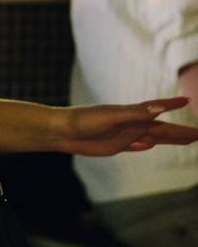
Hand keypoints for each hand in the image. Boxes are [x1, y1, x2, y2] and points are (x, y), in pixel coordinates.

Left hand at [61, 96, 197, 155]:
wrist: (62, 131)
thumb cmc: (84, 120)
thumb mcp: (111, 116)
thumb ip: (136, 113)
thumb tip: (160, 109)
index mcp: (132, 115)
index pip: (158, 109)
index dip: (172, 106)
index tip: (188, 100)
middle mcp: (132, 124)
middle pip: (163, 129)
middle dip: (182, 132)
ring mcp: (125, 135)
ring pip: (153, 138)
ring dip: (169, 139)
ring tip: (185, 139)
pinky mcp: (115, 146)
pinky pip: (135, 146)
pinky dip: (145, 146)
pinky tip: (149, 145)